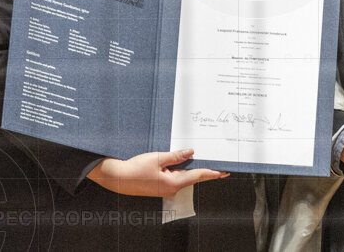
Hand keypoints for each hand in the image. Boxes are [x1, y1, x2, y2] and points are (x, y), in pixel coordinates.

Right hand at [87, 148, 228, 198]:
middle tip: (216, 161)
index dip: (213, 172)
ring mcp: (166, 189)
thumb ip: (176, 156)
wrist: (118, 179)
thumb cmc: (136, 168)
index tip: (225, 171)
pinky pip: (175, 177)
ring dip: (190, 168)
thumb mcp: (158, 158)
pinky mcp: (161, 187)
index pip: (198, 176)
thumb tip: (191, 152)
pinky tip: (181, 162)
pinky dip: (180, 170)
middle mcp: (172, 189)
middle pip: (192, 177)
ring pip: (183, 176)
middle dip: (203, 169)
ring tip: (198, 157)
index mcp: (174, 183)